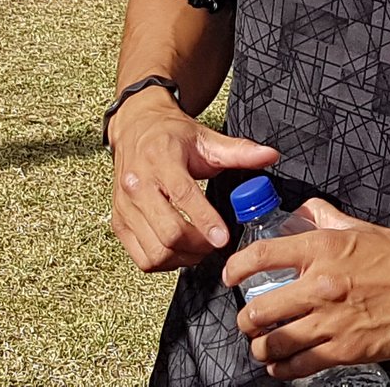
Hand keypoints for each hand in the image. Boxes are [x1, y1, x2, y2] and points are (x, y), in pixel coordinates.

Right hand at [109, 94, 276, 272]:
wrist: (136, 128)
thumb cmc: (171, 135)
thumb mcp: (205, 138)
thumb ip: (238, 151)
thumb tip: (269, 155)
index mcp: (160, 159)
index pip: (183, 196)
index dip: (205, 221)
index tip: (223, 238)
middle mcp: (137, 184)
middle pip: (169, 231)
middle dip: (199, 245)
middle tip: (216, 241)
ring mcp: (125, 206)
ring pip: (156, 251)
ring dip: (183, 257)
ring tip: (200, 247)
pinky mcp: (119, 223)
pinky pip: (142, 259)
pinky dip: (165, 262)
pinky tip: (180, 250)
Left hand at [222, 201, 389, 379]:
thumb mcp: (360, 228)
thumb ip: (325, 218)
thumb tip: (303, 211)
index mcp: (322, 248)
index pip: (261, 256)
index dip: (236, 268)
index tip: (230, 276)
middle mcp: (321, 284)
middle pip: (260, 309)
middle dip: (246, 318)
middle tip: (247, 320)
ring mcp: (333, 320)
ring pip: (276, 342)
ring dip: (261, 347)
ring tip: (261, 345)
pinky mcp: (347, 349)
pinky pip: (301, 365)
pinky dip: (283, 369)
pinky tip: (280, 366)